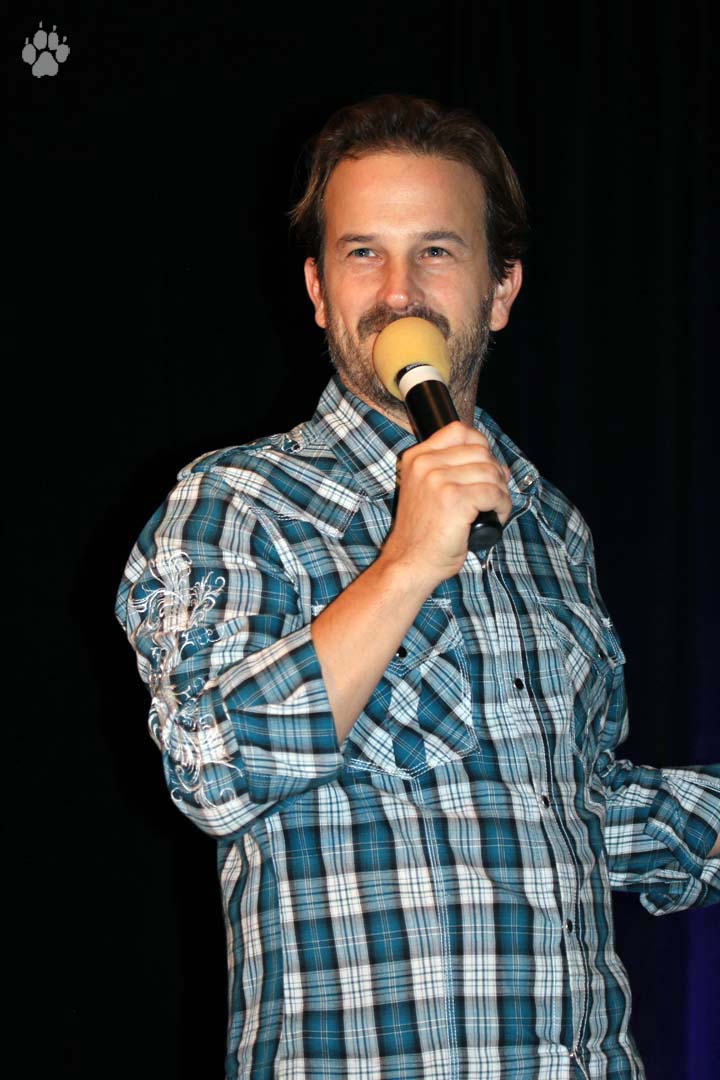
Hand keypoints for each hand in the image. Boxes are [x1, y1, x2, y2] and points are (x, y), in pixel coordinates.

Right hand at [381, 421, 511, 591]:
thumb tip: (497, 464)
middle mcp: (425, 464)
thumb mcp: (427, 491)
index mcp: (416, 458)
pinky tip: (494, 518)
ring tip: (493, 509)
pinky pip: (494, 493)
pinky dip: (502, 507)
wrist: (410, 562)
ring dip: (501, 492)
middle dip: (495, 473)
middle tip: (492, 496)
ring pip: (491, 472)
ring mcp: (439, 480)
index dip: (480, 445)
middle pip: (481, 451)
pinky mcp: (455, 498)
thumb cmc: (422, 533)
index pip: (459, 431)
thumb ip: (452, 470)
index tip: (484, 466)